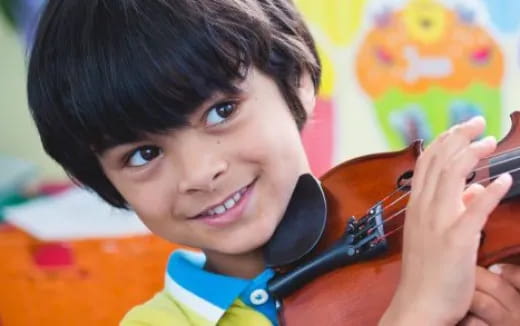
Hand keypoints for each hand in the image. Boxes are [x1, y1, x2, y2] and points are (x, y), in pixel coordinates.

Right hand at [380, 116, 512, 325]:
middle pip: (439, 161)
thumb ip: (452, 208)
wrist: (419, 304)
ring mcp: (438, 223)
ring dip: (471, 155)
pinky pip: (474, 210)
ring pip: (451, 176)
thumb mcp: (434, 234)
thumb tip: (473, 189)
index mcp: (417, 205)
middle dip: (459, 137)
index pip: (427, 162)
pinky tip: (504, 181)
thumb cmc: (427, 271)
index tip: (463, 128)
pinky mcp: (456, 241)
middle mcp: (424, 208)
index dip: (445, 140)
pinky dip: (490, 192)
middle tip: (478, 123)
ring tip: (489, 144)